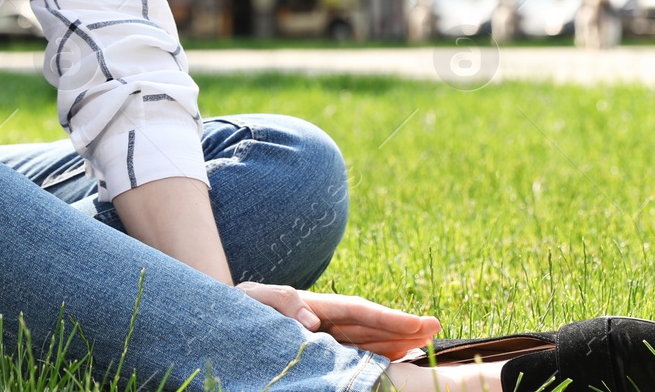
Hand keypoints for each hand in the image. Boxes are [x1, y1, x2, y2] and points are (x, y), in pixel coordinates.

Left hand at [235, 281, 441, 359]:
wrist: (218, 320)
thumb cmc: (237, 306)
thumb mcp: (252, 299)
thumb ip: (280, 301)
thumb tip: (312, 321)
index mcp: (313, 305)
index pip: (358, 312)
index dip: (388, 318)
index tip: (417, 324)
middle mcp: (325, 320)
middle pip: (371, 325)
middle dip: (403, 327)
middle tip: (435, 329)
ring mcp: (324, 336)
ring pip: (367, 339)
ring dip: (396, 340)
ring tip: (426, 341)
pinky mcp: (318, 351)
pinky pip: (353, 353)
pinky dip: (376, 353)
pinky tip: (398, 355)